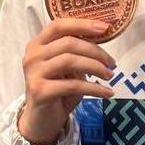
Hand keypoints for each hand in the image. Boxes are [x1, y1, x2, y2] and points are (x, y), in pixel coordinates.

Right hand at [18, 18, 115, 144]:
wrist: (41, 120)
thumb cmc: (58, 89)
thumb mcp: (67, 67)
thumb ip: (77, 51)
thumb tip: (103, 36)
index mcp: (38, 44)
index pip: (59, 25)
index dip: (83, 24)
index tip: (105, 28)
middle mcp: (32, 55)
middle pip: (69, 43)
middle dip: (95, 51)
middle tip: (111, 62)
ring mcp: (34, 73)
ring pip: (70, 61)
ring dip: (95, 67)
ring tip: (110, 75)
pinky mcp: (40, 91)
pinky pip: (73, 85)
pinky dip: (94, 88)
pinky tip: (106, 92)